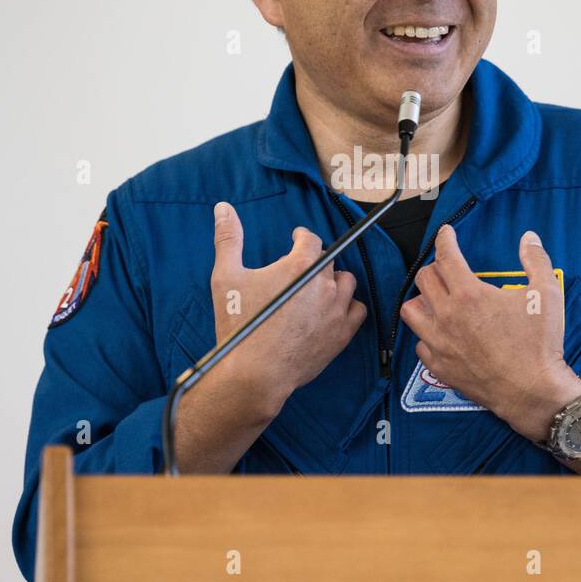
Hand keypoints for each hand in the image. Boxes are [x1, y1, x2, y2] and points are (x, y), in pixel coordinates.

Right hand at [209, 202, 367, 417]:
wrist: (255, 373)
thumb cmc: (239, 324)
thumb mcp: (226, 277)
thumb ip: (228, 238)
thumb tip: (224, 208)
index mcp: (299, 265)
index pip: (310, 239)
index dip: (301, 237)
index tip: (295, 240)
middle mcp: (324, 283)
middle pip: (328, 260)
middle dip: (314, 262)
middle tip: (298, 272)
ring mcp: (336, 309)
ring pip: (347, 282)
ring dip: (334, 281)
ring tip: (317, 288)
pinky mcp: (342, 334)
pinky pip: (357, 310)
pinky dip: (347, 307)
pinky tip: (332, 309)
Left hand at [399, 226, 580, 441]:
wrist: (533, 391)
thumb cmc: (540, 345)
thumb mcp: (546, 295)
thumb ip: (536, 261)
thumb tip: (529, 239)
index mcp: (469, 295)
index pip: (445, 256)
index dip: (445, 239)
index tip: (447, 233)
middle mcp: (447, 316)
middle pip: (424, 279)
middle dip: (435, 267)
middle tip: (448, 268)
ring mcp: (439, 343)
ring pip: (411, 310)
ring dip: (422, 299)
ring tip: (437, 299)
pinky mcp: (439, 366)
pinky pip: (420, 343)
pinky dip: (427, 334)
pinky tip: (441, 332)